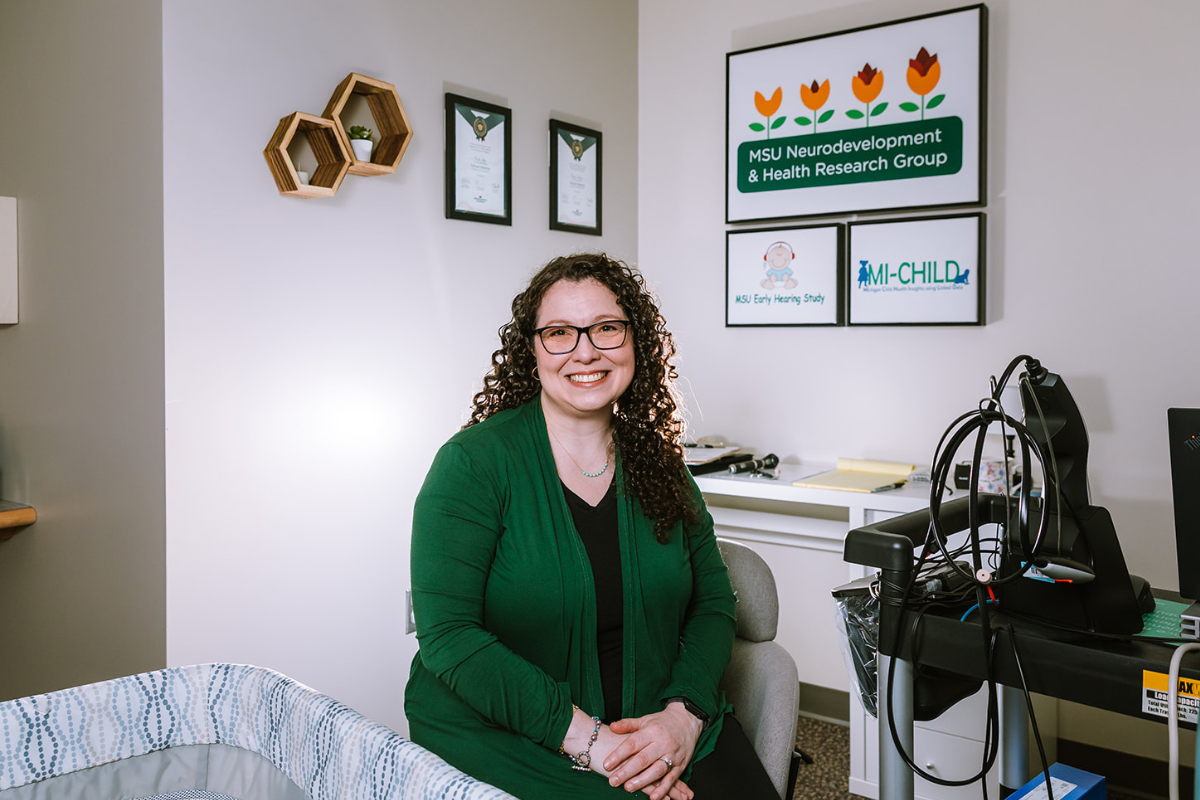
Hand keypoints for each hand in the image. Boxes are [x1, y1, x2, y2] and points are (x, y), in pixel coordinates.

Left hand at [578, 726, 692, 799]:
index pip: (632, 743)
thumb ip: (628, 724)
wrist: (688, 721)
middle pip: (643, 759)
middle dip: (627, 771)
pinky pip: (671, 779)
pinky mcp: (681, 765)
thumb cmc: (662, 722)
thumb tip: (612, 726)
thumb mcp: (645, 720)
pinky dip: (663, 789)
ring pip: (656, 770)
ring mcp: (672, 755)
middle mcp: (662, 743)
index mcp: (651, 731)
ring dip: (642, 781)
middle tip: (613, 781)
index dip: (619, 754)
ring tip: (628, 788)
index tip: (606, 764)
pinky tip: (653, 797)